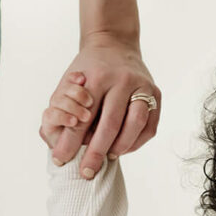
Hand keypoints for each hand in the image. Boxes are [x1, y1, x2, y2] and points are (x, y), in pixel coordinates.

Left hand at [39, 32, 161, 175]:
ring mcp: (143, 86)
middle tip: (86, 171)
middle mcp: (123, 80)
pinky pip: (149, 125)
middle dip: (96, 152)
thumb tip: (60, 145)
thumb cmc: (88, 68)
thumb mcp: (69, 81)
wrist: (115, 43)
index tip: (60, 159)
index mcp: (98, 77)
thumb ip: (63, 109)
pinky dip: (136, 141)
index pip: (83, 116)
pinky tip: (123, 147)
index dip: (71, 141)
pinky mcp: (156, 93)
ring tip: (108, 157)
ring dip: (121, 146)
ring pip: (135, 125)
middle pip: (110, 124)